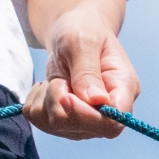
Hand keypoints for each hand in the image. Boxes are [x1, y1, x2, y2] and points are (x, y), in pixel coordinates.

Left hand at [23, 0, 137, 139]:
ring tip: (57, 79)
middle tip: (60, 78)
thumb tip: (95, 101)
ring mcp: (87, 122)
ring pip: (56, 126)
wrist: (73, 34)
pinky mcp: (65, 123)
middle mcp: (108, 114)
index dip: (86, 116)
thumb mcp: (83, 41)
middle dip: (59, 102)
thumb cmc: (83, 31)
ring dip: (46, 100)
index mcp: (123, 91)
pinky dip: (36, 102)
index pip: (112, 122)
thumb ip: (87, 71)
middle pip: (82, 128)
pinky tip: (48, 88)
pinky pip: (40, 122)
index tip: (65, 95)